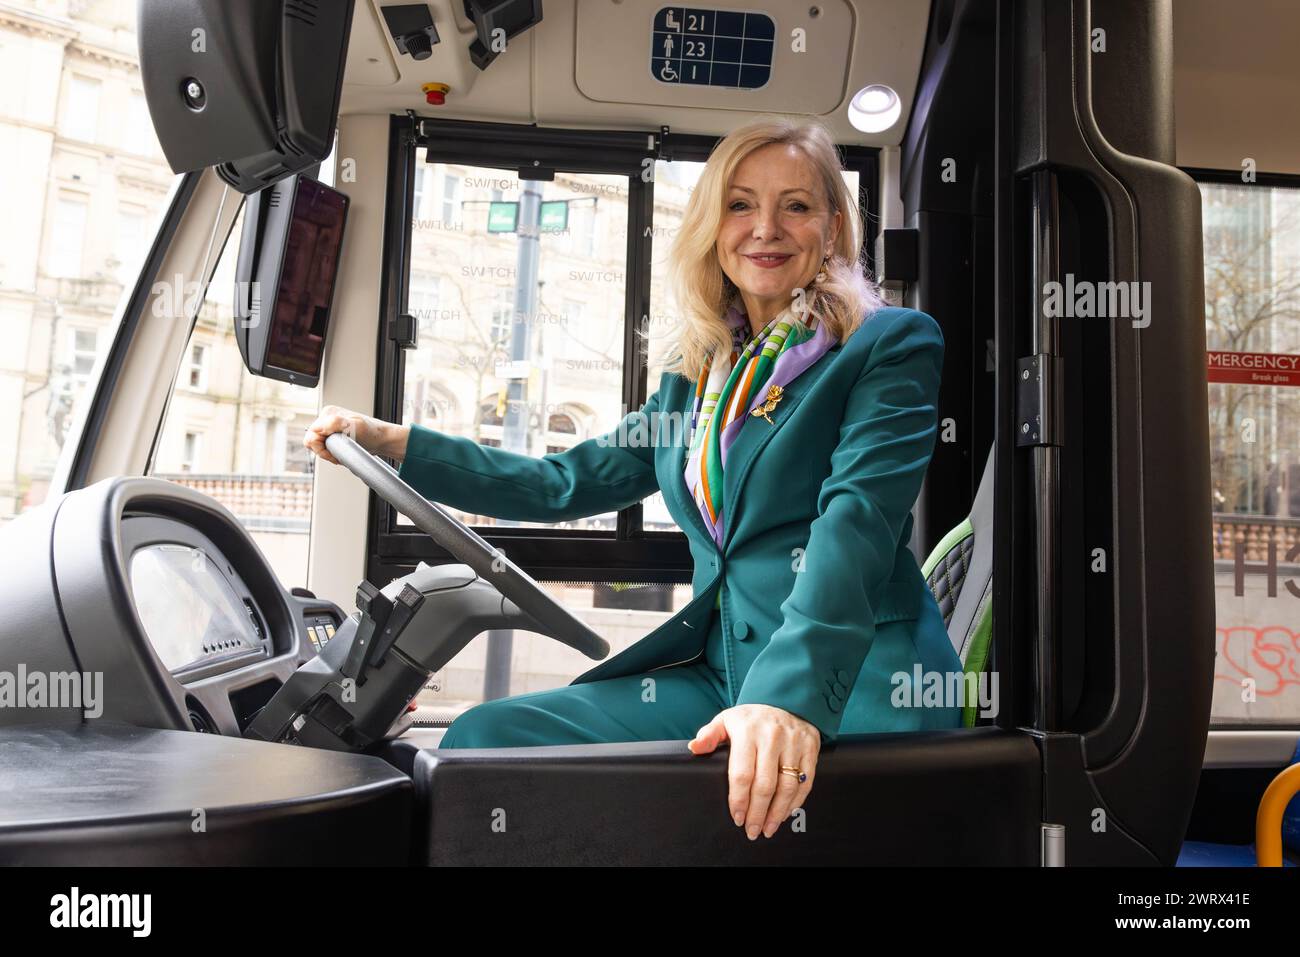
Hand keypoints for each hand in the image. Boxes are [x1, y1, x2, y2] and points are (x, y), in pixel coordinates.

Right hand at [303, 405, 409, 465]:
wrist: (382, 439)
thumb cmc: (372, 432)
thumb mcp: (355, 426)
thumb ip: (337, 423)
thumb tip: (323, 423)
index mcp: (328, 414)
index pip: (311, 435)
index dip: (320, 449)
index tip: (334, 454)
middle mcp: (327, 418)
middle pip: (312, 441)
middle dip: (324, 451)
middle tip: (338, 456)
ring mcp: (329, 427)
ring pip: (317, 445)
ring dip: (328, 453)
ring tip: (342, 454)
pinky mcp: (333, 435)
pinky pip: (324, 447)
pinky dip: (331, 453)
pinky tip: (342, 453)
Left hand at [688, 704, 819, 839]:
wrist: (785, 699)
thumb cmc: (751, 718)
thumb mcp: (726, 720)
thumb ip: (710, 735)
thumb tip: (695, 748)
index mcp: (748, 731)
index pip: (742, 774)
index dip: (739, 800)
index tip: (737, 818)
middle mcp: (772, 737)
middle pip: (765, 785)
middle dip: (757, 813)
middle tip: (752, 831)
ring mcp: (794, 742)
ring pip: (787, 786)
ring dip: (777, 813)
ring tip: (768, 828)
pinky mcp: (811, 747)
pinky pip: (805, 781)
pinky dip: (796, 802)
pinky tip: (785, 813)